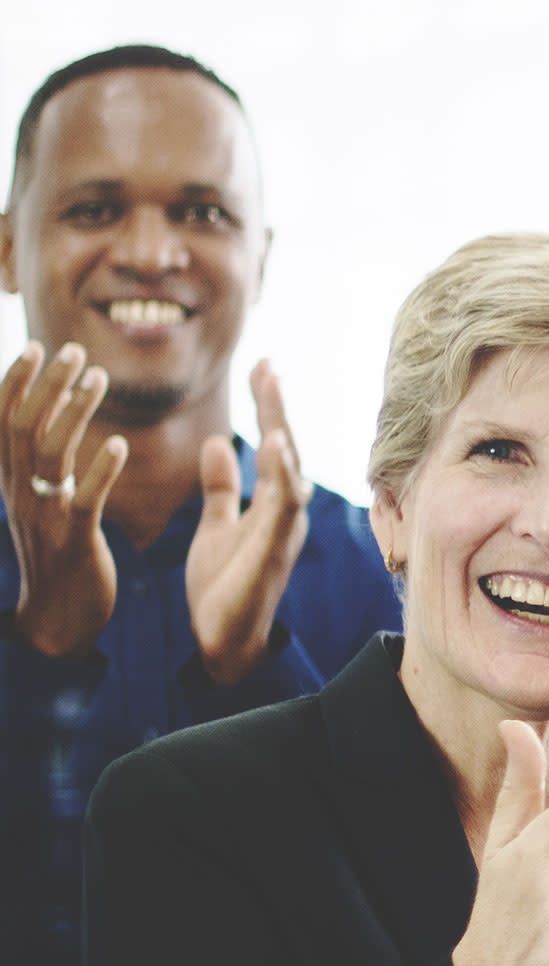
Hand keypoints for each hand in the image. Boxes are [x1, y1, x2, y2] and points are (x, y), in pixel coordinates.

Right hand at [0, 343, 126, 656]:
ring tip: (99, 379)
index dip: (13, 382)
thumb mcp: (36, 501)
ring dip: (74, 411)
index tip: (35, 346)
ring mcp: (45, 517)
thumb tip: (42, 413)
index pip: (0, 423)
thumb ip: (36, 461)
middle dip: (46, 384)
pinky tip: (119, 444)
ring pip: (51, 454)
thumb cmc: (57, 552)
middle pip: (24, 427)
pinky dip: (100, 469)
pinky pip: (84, 500)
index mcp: (10, 482)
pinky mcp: (75, 541)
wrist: (58, 619)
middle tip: (74, 351)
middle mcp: (20, 494)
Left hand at [187, 360, 311, 686]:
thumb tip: (217, 442)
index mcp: (273, 505)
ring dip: (281, 429)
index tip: (260, 367)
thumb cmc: (225, 588)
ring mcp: (284, 531)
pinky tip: (274, 445)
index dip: (267, 406)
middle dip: (275, 407)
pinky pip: (283, 506)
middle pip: (285, 448)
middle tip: (266, 365)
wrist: (224, 642)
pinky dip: (282, 474)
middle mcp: (286, 513)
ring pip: (289, 470)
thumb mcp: (217, 526)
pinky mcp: (274, 551)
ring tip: (271, 389)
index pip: (273, 445)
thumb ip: (222, 487)